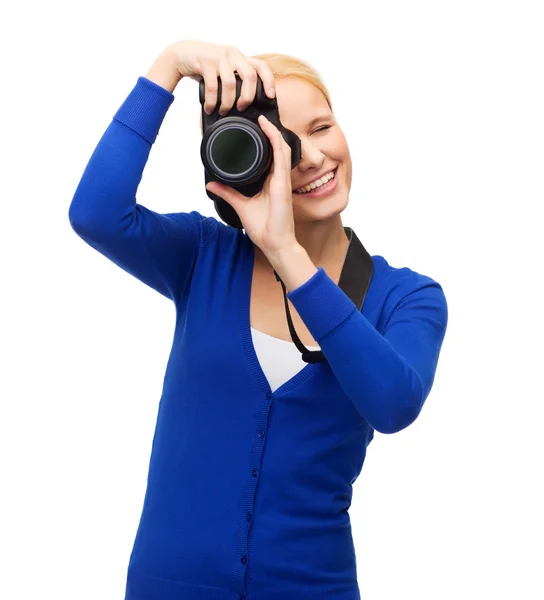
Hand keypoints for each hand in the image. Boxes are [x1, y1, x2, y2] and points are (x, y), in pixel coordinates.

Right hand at [167, 39, 275, 113]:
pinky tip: (210, 108)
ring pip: (231, 84)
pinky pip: (213, 86)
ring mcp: (220, 57)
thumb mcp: (224, 69)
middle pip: (250, 76)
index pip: (261, 66)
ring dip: (228, 102)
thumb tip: (246, 103)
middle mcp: (233, 54)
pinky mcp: (206, 61)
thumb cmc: (205, 65)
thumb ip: (236, 79)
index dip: (269, 81)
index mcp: (240, 57)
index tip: (270, 96)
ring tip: (223, 111)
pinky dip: (212, 101)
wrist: (182, 53)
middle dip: (247, 97)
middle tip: (241, 108)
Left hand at [205, 114, 297, 256]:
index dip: (267, 139)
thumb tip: (211, 185)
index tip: (256, 127)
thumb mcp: (240, 206)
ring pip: (282, 148)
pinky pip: (281, 157)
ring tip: (263, 118)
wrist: (275, 244)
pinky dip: (275, 141)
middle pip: (278, 148)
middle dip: (271, 131)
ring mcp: (282, 180)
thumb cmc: (265, 228)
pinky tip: (269, 130)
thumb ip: (227, 193)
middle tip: (259, 117)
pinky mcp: (282, 184)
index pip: (272, 155)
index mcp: (271, 182)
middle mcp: (279, 178)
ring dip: (273, 131)